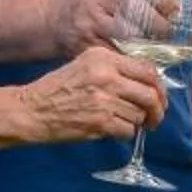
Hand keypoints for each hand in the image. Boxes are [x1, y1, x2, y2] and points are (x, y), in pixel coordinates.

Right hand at [22, 48, 166, 142]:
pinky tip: (111, 129)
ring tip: (120, 121)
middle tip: (154, 118)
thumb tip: (148, 84)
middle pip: (150, 94)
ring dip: (135, 122)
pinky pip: (128, 130)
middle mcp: (107, 75)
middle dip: (157, 110)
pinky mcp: (100, 121)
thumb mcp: (85, 65)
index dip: (159, 87)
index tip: (159, 97)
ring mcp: (104, 99)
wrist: (32, 110)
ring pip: (139, 115)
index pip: (148, 69)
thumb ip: (115, 69)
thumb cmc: (58, 89)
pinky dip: (124, 134)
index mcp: (104, 58)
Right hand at [52, 0, 160, 54]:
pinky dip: (133, 57)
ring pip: (130, 33)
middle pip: (139, 9)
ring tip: (157, 44)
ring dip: (149, 41)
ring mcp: (91, 19)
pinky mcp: (86, 42)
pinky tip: (141, 58)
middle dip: (159, 23)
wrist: (57, 17)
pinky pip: (117, 52)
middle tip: (168, 30)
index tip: (173, 9)